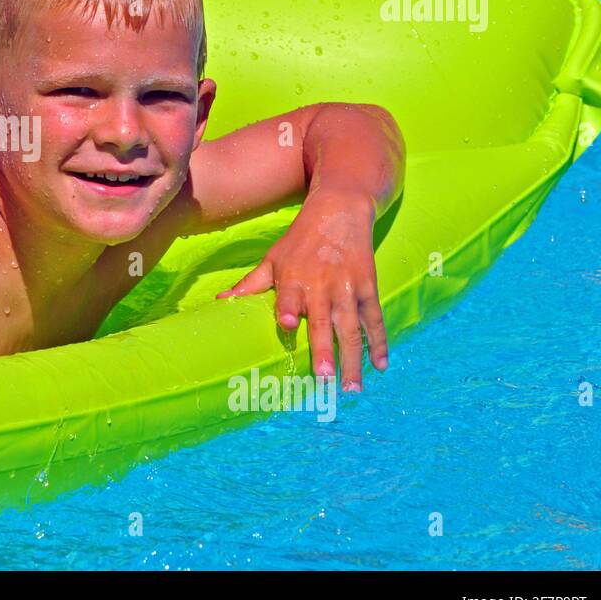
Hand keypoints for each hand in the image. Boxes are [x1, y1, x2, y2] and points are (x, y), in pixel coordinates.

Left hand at [215, 191, 386, 390]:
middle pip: (323, 322)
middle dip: (325, 350)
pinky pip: (374, 319)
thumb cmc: (299, 239)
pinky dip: (380, 342)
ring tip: (351, 389)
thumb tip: (219, 302)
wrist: (340, 210)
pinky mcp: (367, 286)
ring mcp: (347, 287)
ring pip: (352, 328)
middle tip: (325, 379)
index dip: (289, 309)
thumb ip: (250, 285)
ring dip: (353, 359)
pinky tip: (381, 366)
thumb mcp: (273, 258)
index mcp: (293, 278)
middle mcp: (321, 284)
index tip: (288, 325)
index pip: (288, 297)